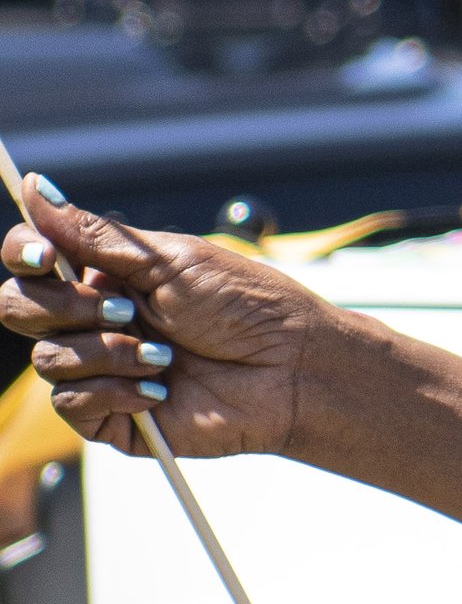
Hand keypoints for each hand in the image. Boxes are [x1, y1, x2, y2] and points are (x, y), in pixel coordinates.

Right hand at [0, 177, 326, 458]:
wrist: (293, 369)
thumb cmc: (247, 307)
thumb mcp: (171, 260)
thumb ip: (96, 234)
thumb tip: (36, 187)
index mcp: (105, 274)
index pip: (30, 259)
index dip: (23, 253)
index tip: (44, 254)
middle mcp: (94, 319)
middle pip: (17, 307)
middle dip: (63, 305)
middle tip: (124, 308)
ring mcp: (100, 369)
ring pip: (47, 356)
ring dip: (106, 350)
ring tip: (164, 354)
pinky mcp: (112, 416)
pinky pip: (71, 402)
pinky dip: (114, 388)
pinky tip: (160, 388)